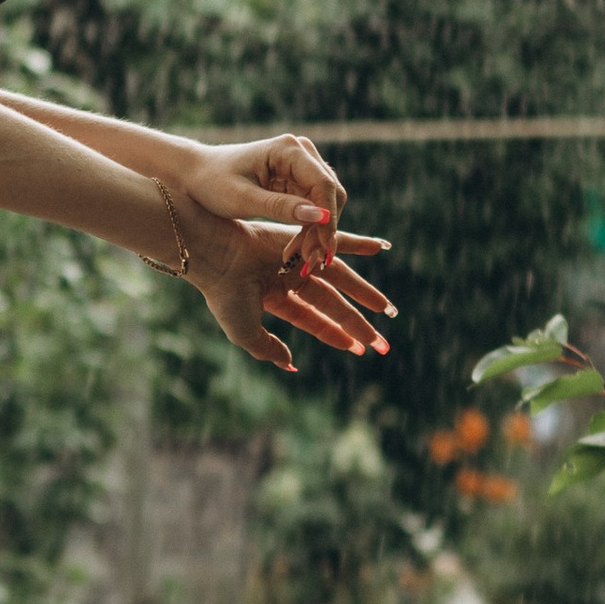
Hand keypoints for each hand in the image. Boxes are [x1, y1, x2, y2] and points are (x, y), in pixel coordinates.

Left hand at [177, 133, 347, 246]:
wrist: (194, 174)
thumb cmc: (211, 183)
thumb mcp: (243, 200)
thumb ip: (281, 207)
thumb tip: (320, 217)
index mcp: (288, 150)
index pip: (323, 185)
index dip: (328, 219)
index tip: (323, 249)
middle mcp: (300, 152)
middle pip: (330, 194)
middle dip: (324, 229)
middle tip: (311, 261)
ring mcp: (300, 165)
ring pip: (325, 203)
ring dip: (318, 232)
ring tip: (303, 260)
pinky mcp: (296, 180)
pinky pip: (314, 207)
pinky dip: (309, 229)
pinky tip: (297, 249)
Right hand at [188, 213, 395, 370]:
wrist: (216, 256)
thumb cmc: (224, 294)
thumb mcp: (245, 331)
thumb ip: (268, 349)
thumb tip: (292, 366)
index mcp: (275, 299)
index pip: (312, 319)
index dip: (335, 334)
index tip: (359, 349)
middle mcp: (289, 279)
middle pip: (331, 303)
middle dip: (356, 323)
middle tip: (382, 342)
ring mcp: (298, 257)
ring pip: (340, 277)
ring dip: (365, 292)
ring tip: (388, 309)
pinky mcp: (304, 237)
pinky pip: (338, 240)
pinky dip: (360, 243)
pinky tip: (382, 248)